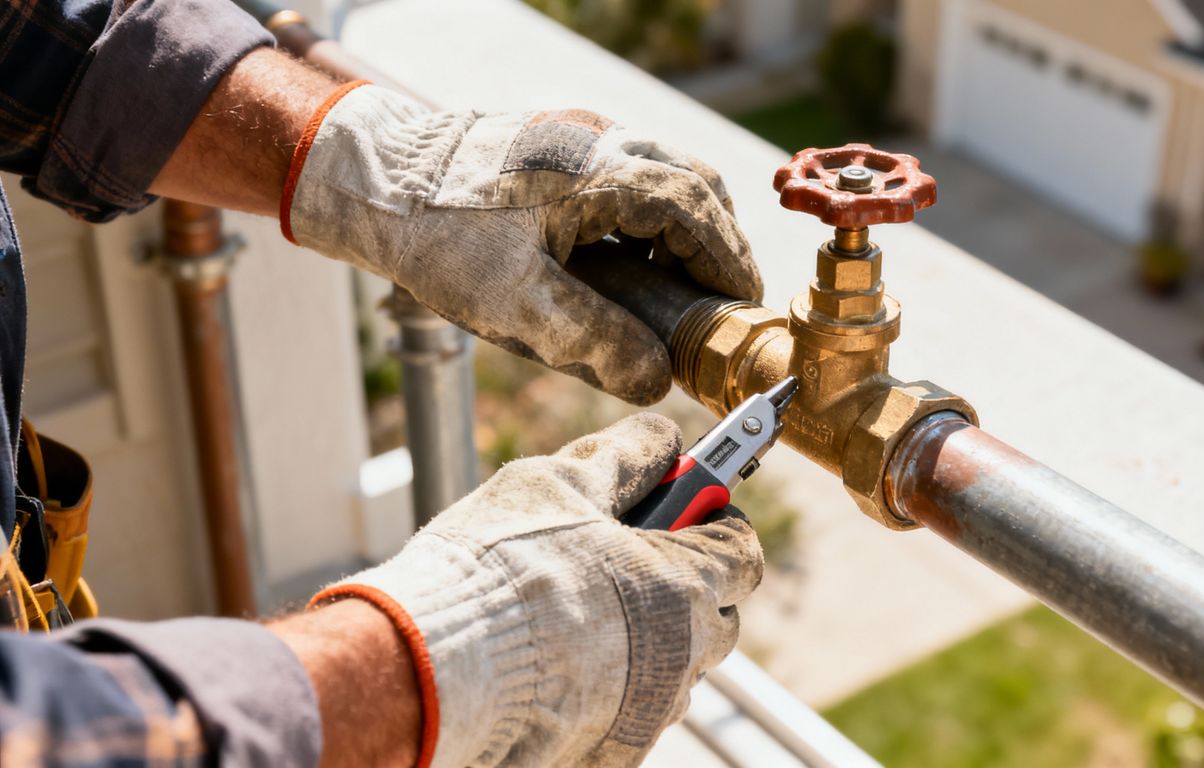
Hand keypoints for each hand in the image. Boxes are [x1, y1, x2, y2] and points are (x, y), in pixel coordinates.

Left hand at [285, 85, 761, 404]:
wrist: (373, 181)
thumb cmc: (438, 234)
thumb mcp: (517, 304)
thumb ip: (594, 343)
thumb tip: (657, 380)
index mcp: (600, 169)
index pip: (697, 209)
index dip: (727, 260)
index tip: (741, 306)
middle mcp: (600, 139)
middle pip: (693, 184)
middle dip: (715, 245)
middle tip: (719, 303)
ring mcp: (580, 136)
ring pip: (664, 176)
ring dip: (683, 230)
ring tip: (677, 291)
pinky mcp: (561, 146)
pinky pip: (629, 176)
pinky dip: (648, 218)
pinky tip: (628, 262)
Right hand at [312, 414, 763, 766]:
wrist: (434, 666)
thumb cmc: (499, 566)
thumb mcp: (559, 482)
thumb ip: (625, 456)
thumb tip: (663, 438)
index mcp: (683, 585)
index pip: (743, 553)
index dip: (718, 524)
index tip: (690, 508)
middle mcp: (681, 657)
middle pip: (720, 617)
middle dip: (691, 583)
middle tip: (632, 558)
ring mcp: (648, 712)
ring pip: (678, 669)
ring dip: (654, 639)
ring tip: (586, 612)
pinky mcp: (612, 752)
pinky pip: (635, 712)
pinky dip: (615, 685)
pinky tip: (563, 661)